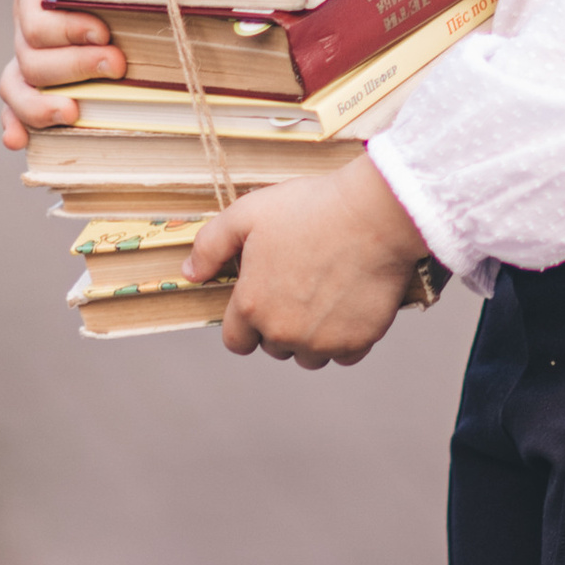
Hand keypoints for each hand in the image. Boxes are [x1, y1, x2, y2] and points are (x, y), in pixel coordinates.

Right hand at [0, 0, 125, 151]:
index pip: (37, 18)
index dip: (66, 31)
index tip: (105, 31)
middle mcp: (29, 24)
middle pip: (33, 59)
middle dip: (73, 67)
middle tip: (118, 63)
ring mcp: (35, 52)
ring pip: (18, 87)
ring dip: (40, 106)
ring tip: (72, 113)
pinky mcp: (48, 74)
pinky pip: (18, 101)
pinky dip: (15, 122)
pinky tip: (18, 142)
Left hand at [193, 159, 429, 368]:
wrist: (375, 214)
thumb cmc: (311, 208)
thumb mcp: (248, 213)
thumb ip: (210, 246)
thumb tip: (189, 274)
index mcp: (252, 306)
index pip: (237, 342)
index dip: (246, 323)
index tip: (262, 302)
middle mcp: (283, 332)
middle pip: (274, 348)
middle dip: (281, 326)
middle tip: (299, 288)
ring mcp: (322, 341)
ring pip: (309, 356)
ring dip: (312, 338)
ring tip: (325, 299)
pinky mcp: (358, 341)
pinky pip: (345, 355)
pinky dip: (346, 338)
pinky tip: (350, 306)